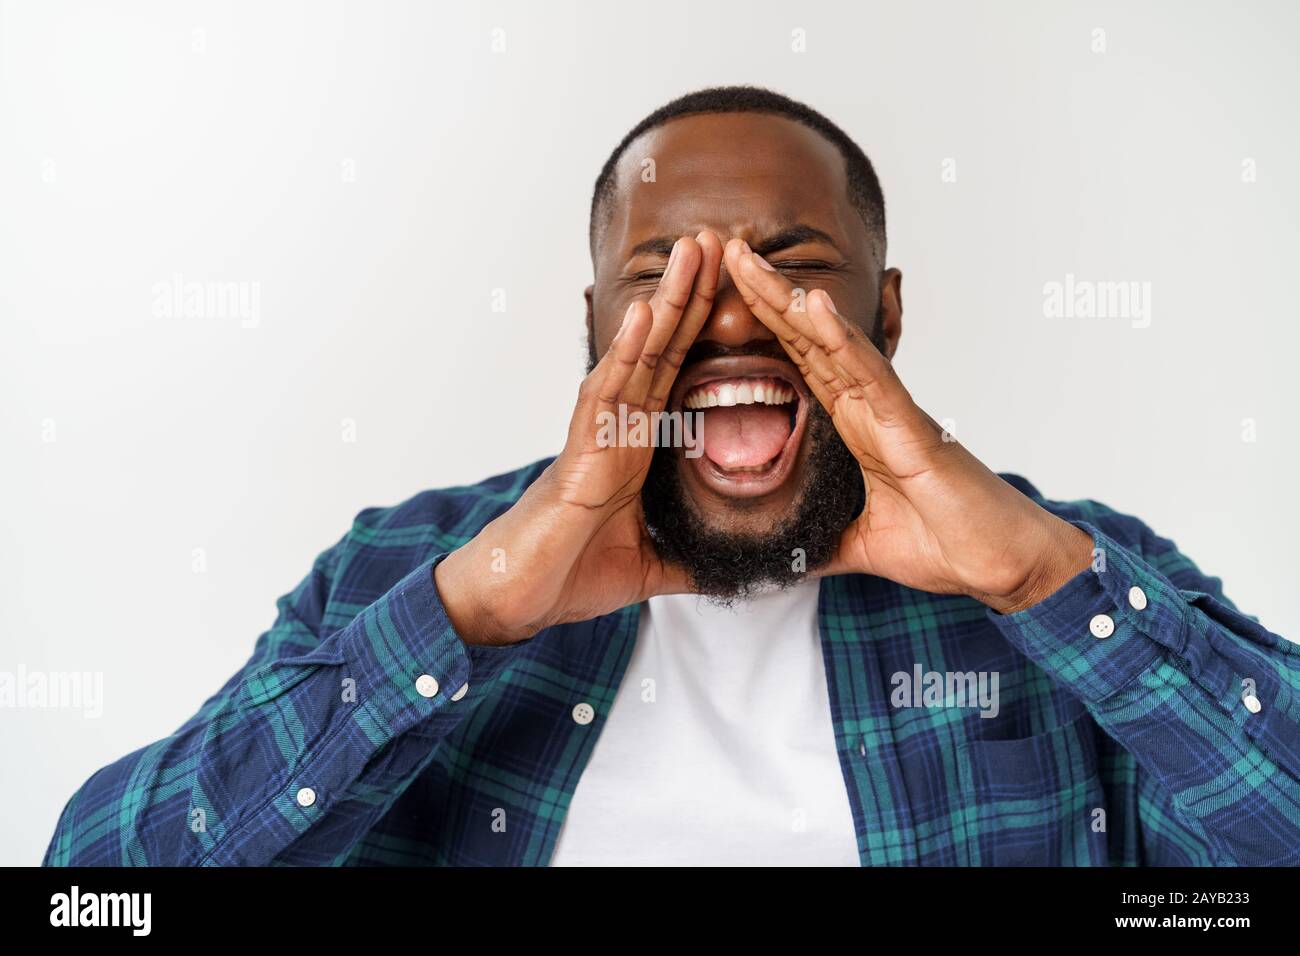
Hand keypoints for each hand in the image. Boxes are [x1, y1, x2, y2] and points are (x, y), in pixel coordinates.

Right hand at [435, 231, 724, 643]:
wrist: (517, 599)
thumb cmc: (570, 574)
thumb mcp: (652, 568)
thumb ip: (692, 560)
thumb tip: (741, 573)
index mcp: (637, 446)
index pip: (676, 374)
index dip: (701, 330)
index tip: (733, 288)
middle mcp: (618, 429)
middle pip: (660, 349)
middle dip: (689, 296)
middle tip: (716, 239)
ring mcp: (598, 434)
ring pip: (636, 357)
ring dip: (665, 304)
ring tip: (692, 252)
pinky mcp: (580, 453)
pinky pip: (605, 395)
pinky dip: (625, 353)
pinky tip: (646, 314)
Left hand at [724, 238, 1092, 613]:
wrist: (1002, 567)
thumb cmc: (948, 546)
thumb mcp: (862, 545)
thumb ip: (822, 544)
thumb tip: (784, 560)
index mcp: (856, 428)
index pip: (802, 365)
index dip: (767, 328)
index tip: (725, 295)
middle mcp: (870, 408)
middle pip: (809, 340)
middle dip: (767, 296)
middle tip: (727, 248)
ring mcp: (891, 411)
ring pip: (832, 342)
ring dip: (789, 300)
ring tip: (749, 261)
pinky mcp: (912, 426)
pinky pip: (871, 373)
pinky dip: (841, 338)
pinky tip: (813, 305)